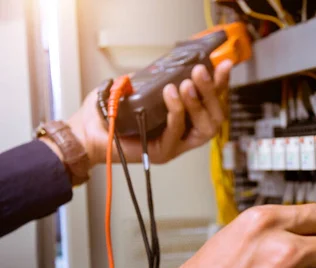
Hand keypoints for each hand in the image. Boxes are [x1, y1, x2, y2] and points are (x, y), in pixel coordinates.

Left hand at [66, 61, 232, 166]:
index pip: (211, 101)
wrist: (86, 132)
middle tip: (200, 72)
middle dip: (212, 92)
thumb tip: (172, 63)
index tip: (224, 64)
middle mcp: (185, 133)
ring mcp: (176, 144)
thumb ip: (156, 78)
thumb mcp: (137, 87)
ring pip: (204, 127)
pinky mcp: (163, 153)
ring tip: (186, 84)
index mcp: (184, 116)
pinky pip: (177, 132)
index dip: (220, 84)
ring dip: (197, 103)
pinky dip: (176, 112)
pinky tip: (170, 94)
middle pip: (215, 117)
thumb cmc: (110, 112)